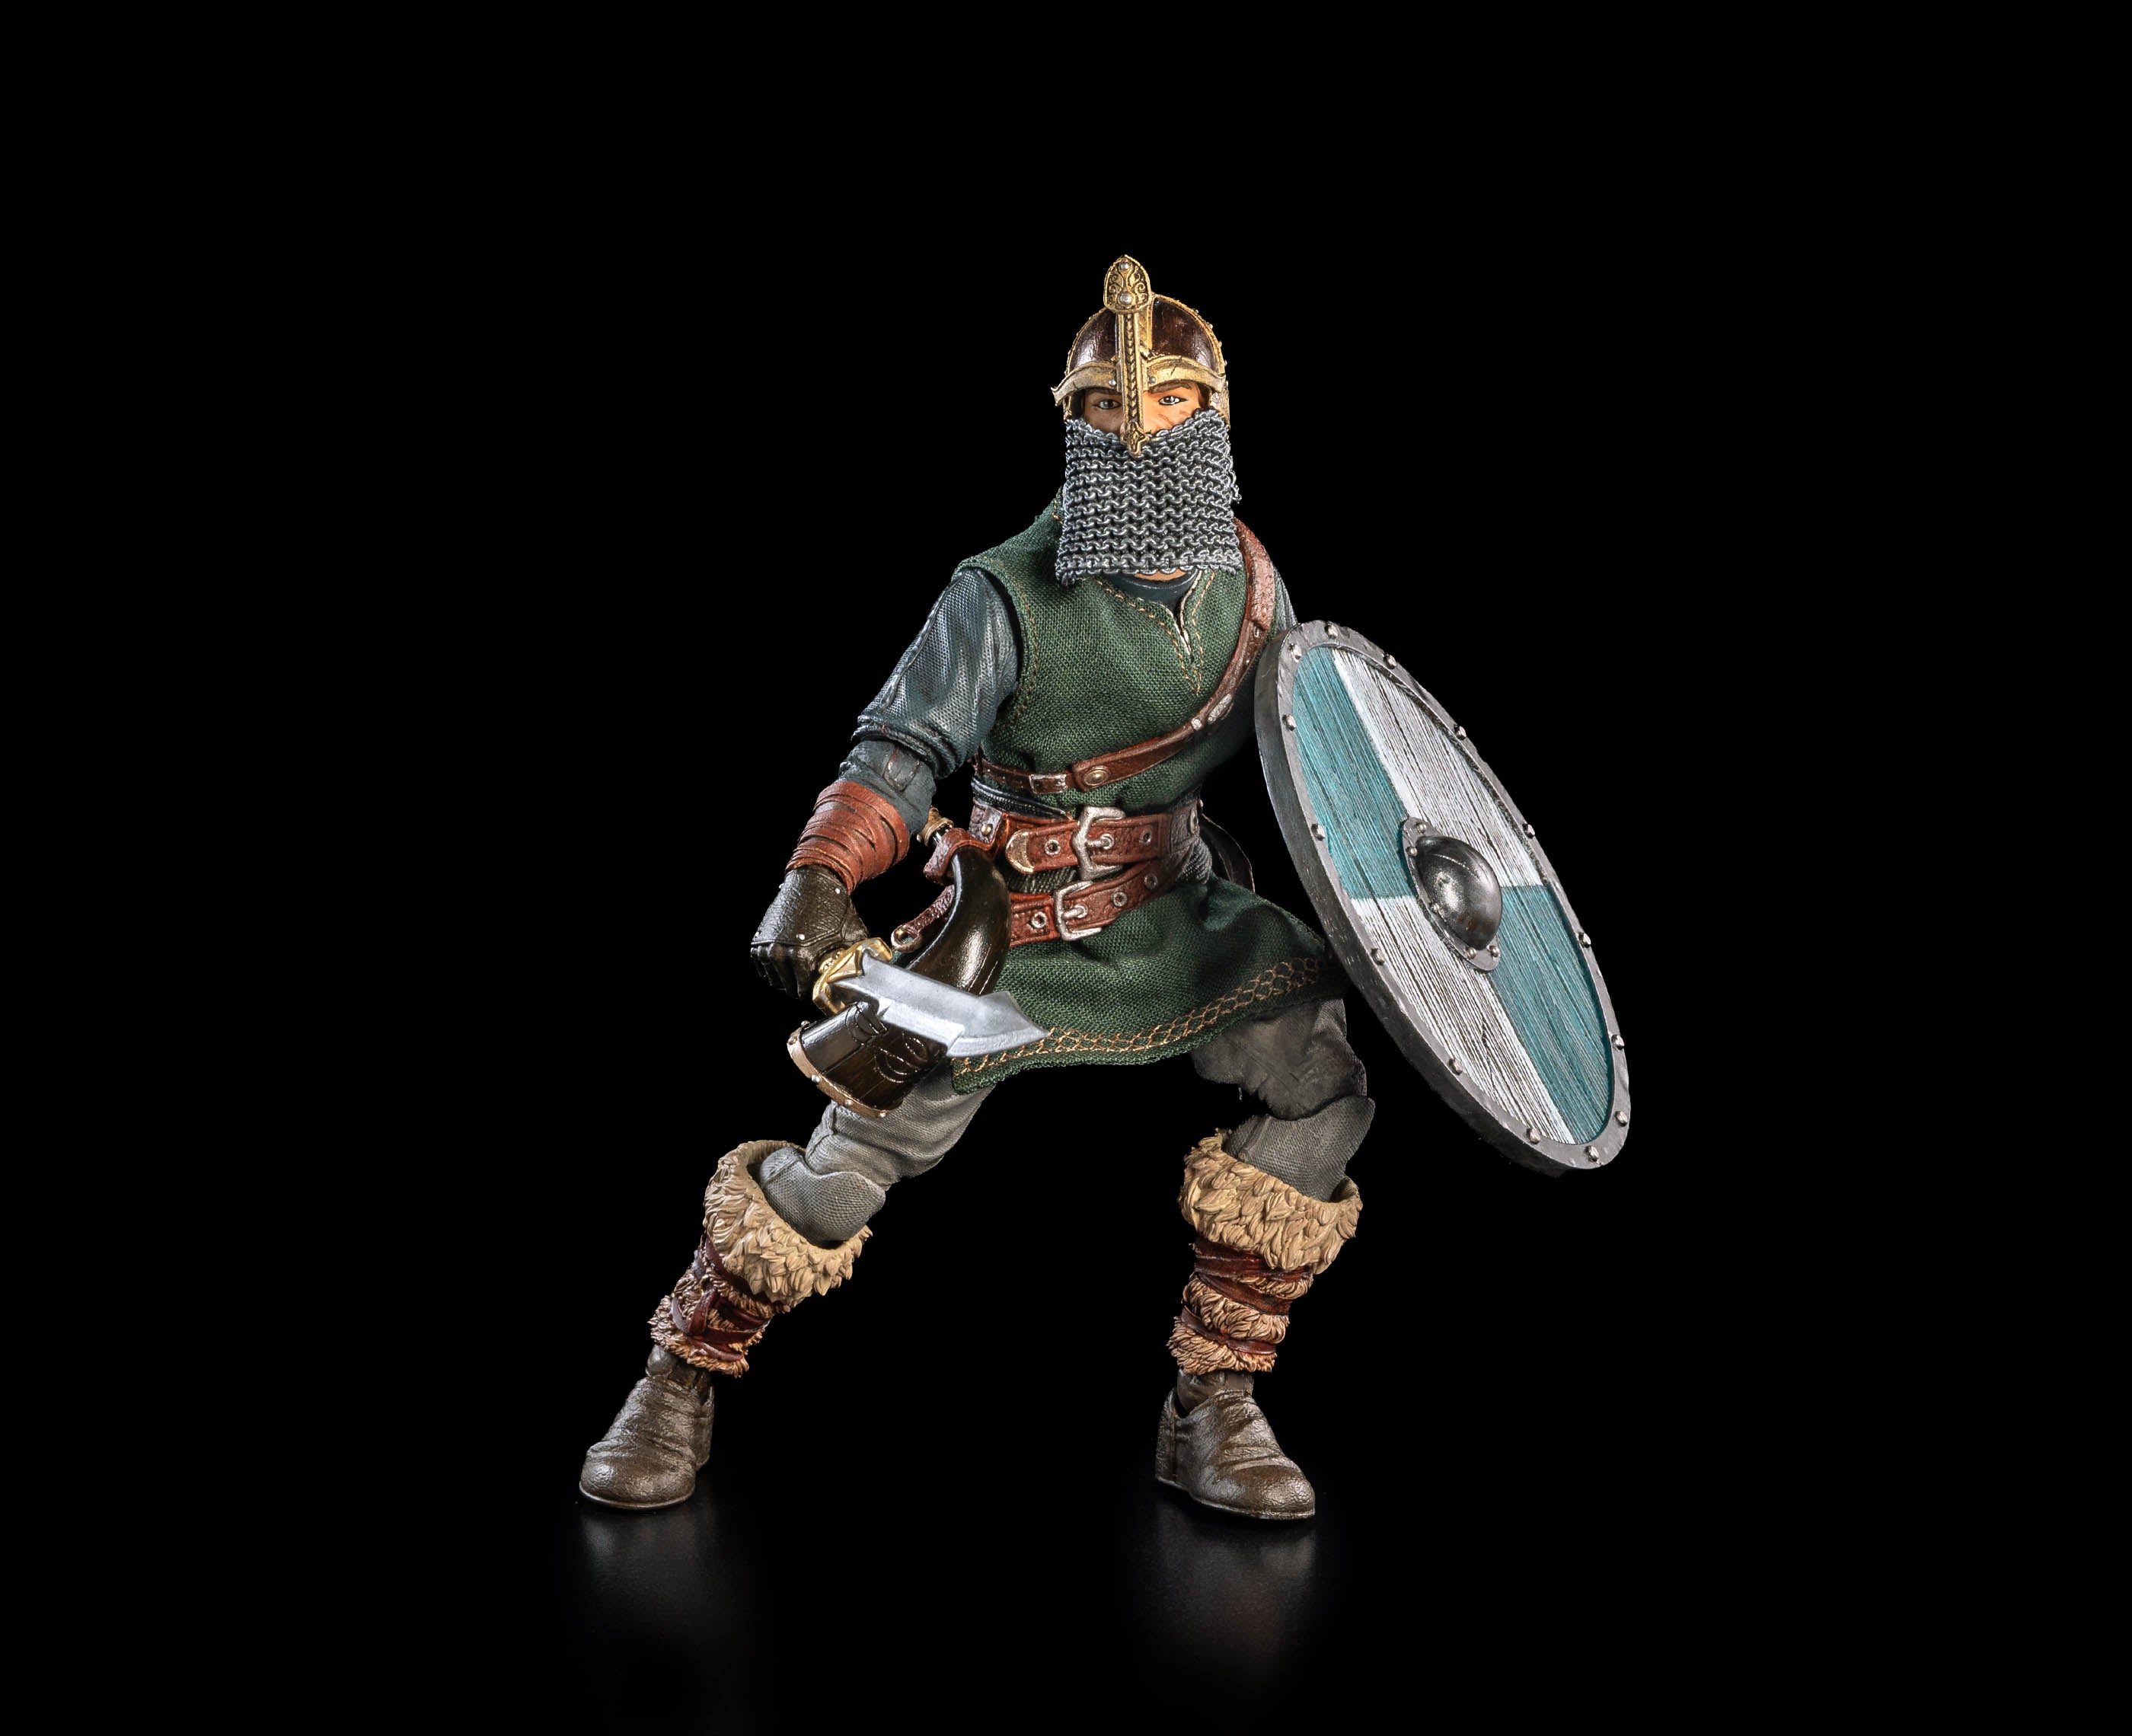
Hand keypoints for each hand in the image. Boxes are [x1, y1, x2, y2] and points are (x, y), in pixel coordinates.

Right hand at [749, 867, 867, 999]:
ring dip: (787, 979)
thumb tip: (865, 975)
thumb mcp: (851, 934)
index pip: (805, 992)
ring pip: (775, 980)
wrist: (813, 880)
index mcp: (801, 957)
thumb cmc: (833, 905)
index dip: (816, 994)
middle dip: (802, 988)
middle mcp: (780, 954)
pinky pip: (763, 967)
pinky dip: (774, 969)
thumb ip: (854, 958)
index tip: (822, 992)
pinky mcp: (758, 941)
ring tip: (801, 972)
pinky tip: (788, 963)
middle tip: (812, 983)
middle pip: (789, 989)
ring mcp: (767, 947)